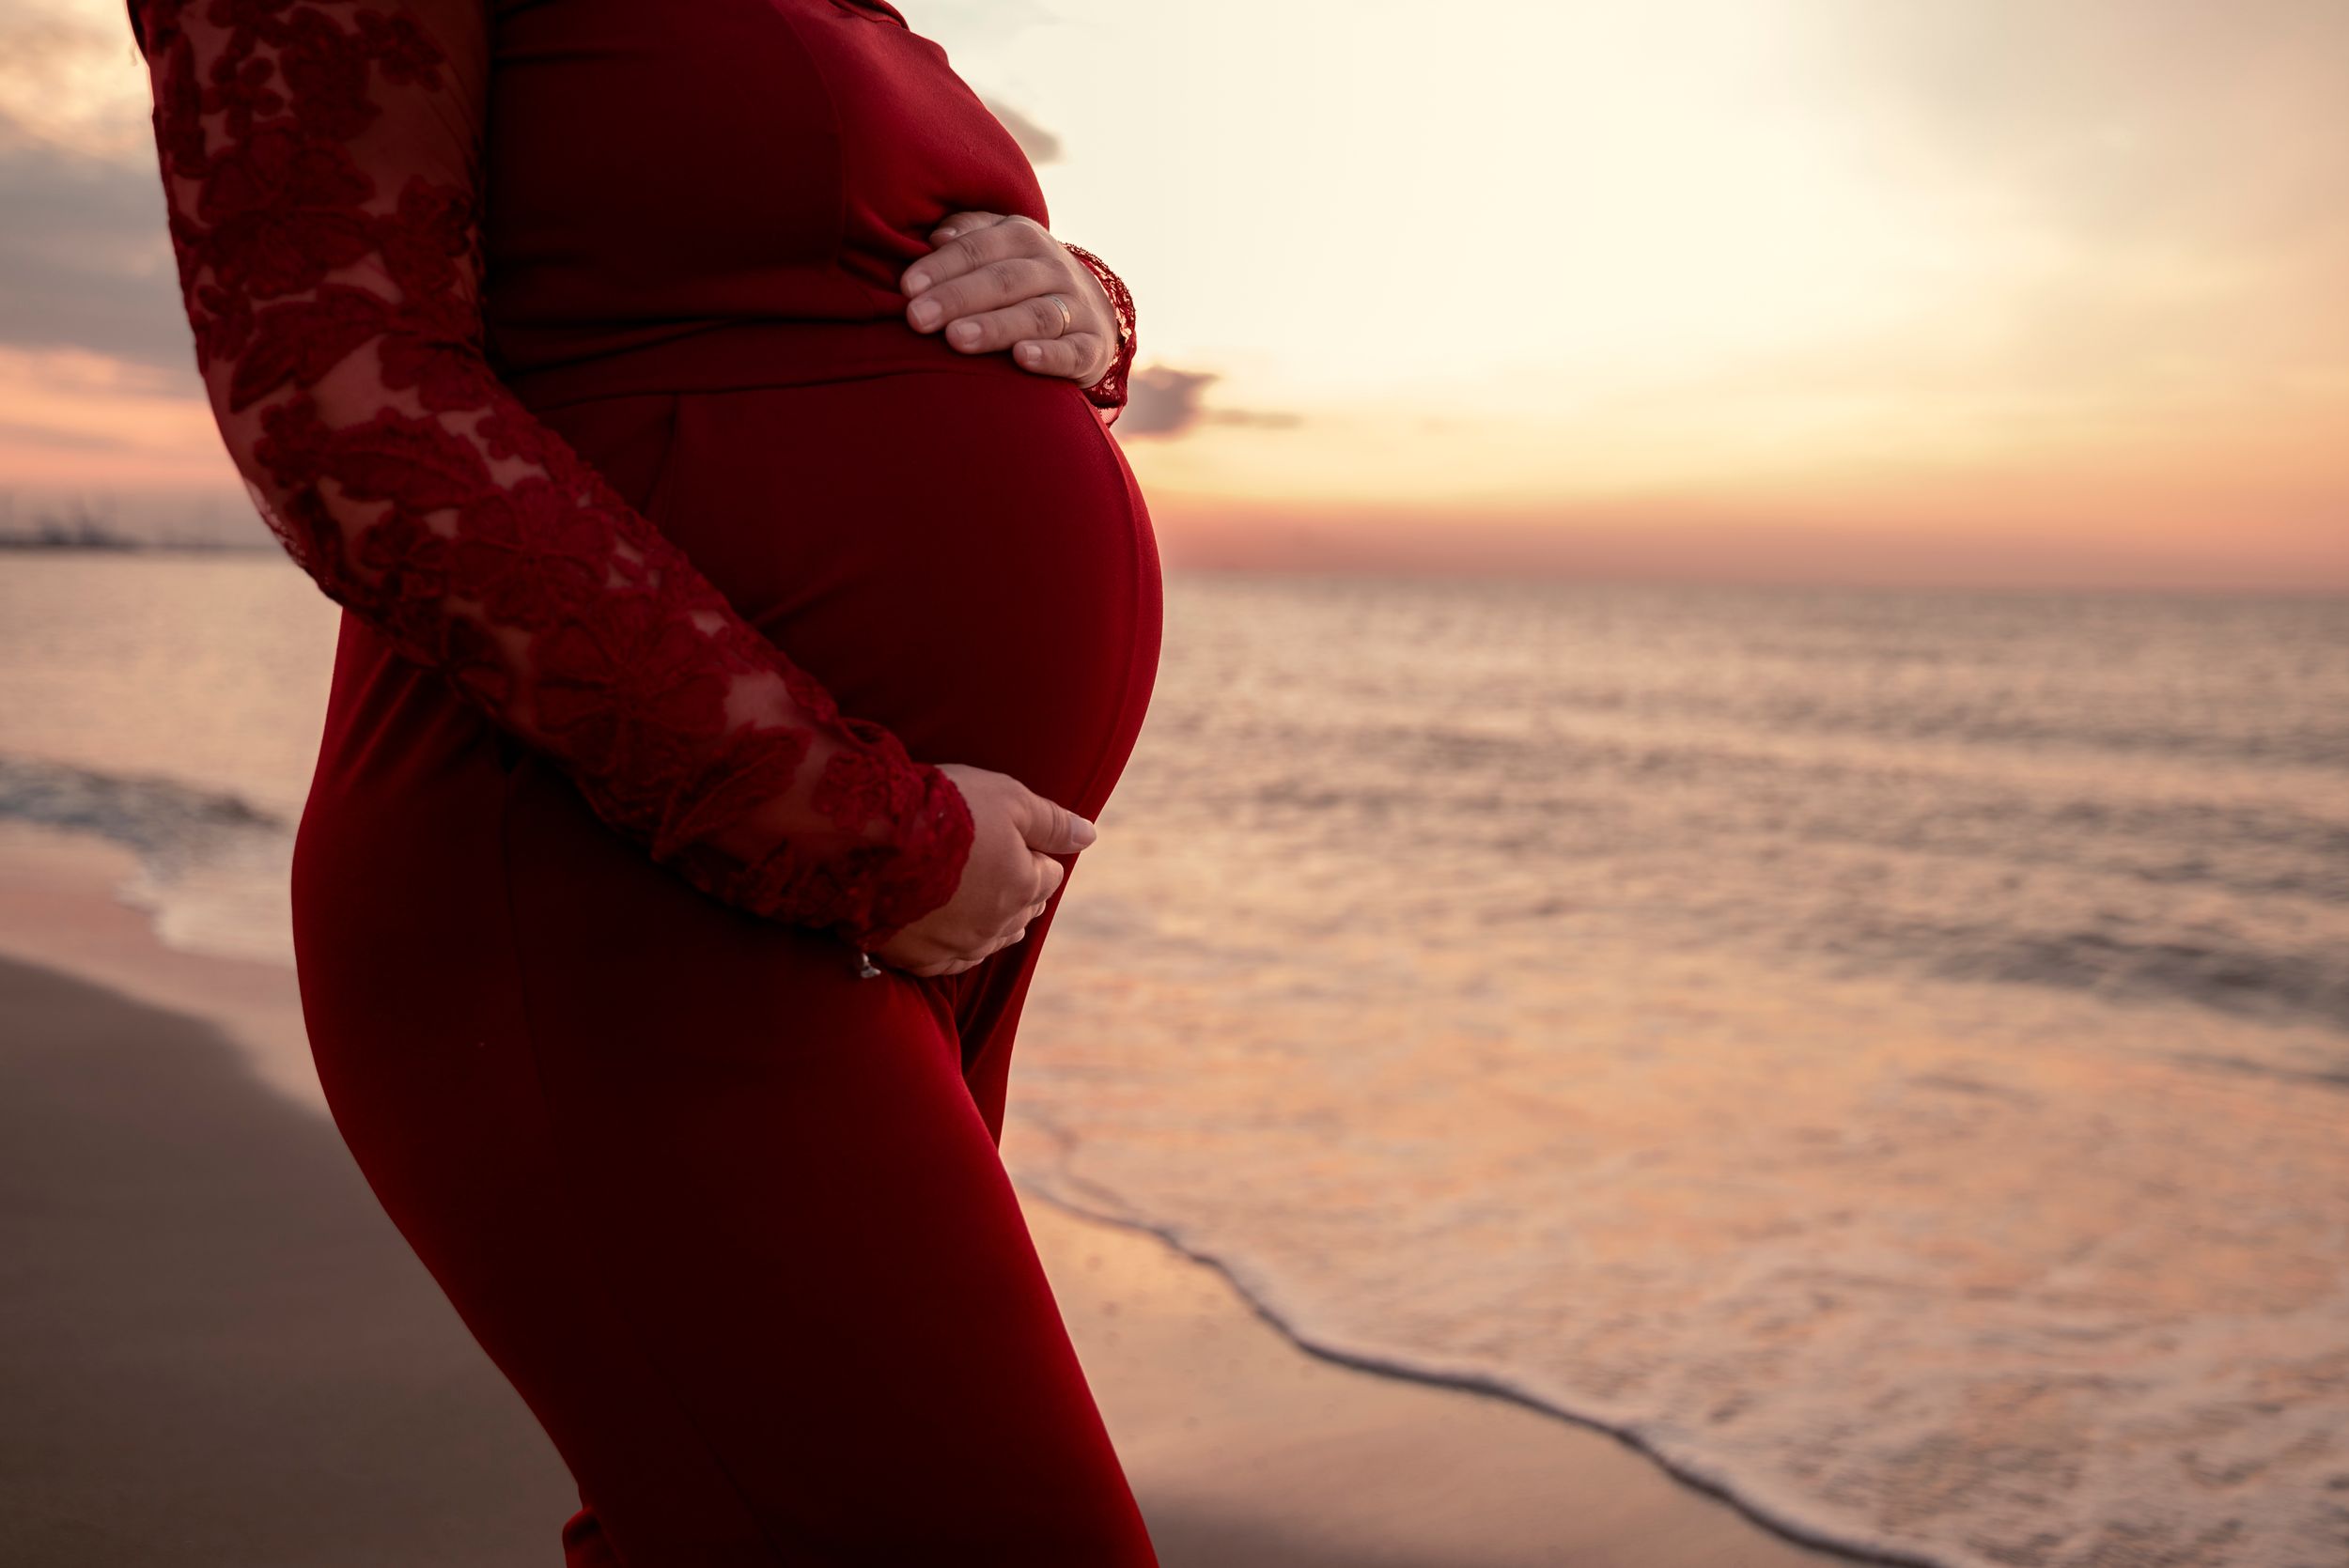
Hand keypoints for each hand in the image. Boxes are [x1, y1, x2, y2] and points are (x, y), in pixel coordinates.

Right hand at [870, 762, 1096, 977]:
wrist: (869, 834)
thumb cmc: (944, 808)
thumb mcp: (1009, 798)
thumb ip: (1053, 821)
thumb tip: (1089, 836)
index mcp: (1025, 886)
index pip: (1049, 875)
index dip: (1034, 853)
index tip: (1012, 837)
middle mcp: (997, 924)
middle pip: (1023, 912)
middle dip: (1017, 889)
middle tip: (992, 863)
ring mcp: (955, 945)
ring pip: (988, 940)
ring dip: (988, 920)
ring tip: (975, 898)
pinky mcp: (916, 957)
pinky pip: (946, 961)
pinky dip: (950, 945)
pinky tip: (945, 930)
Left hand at [899, 212, 1119, 385]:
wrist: (1089, 312)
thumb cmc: (1020, 278)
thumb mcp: (997, 246)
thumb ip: (967, 235)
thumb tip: (935, 236)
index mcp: (1024, 237)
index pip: (978, 248)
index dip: (942, 267)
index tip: (906, 289)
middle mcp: (1054, 268)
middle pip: (1004, 280)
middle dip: (958, 298)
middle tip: (917, 318)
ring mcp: (1077, 308)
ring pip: (1035, 315)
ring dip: (995, 327)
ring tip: (957, 339)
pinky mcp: (1092, 348)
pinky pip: (1072, 352)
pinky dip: (1050, 356)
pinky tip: (1021, 358)